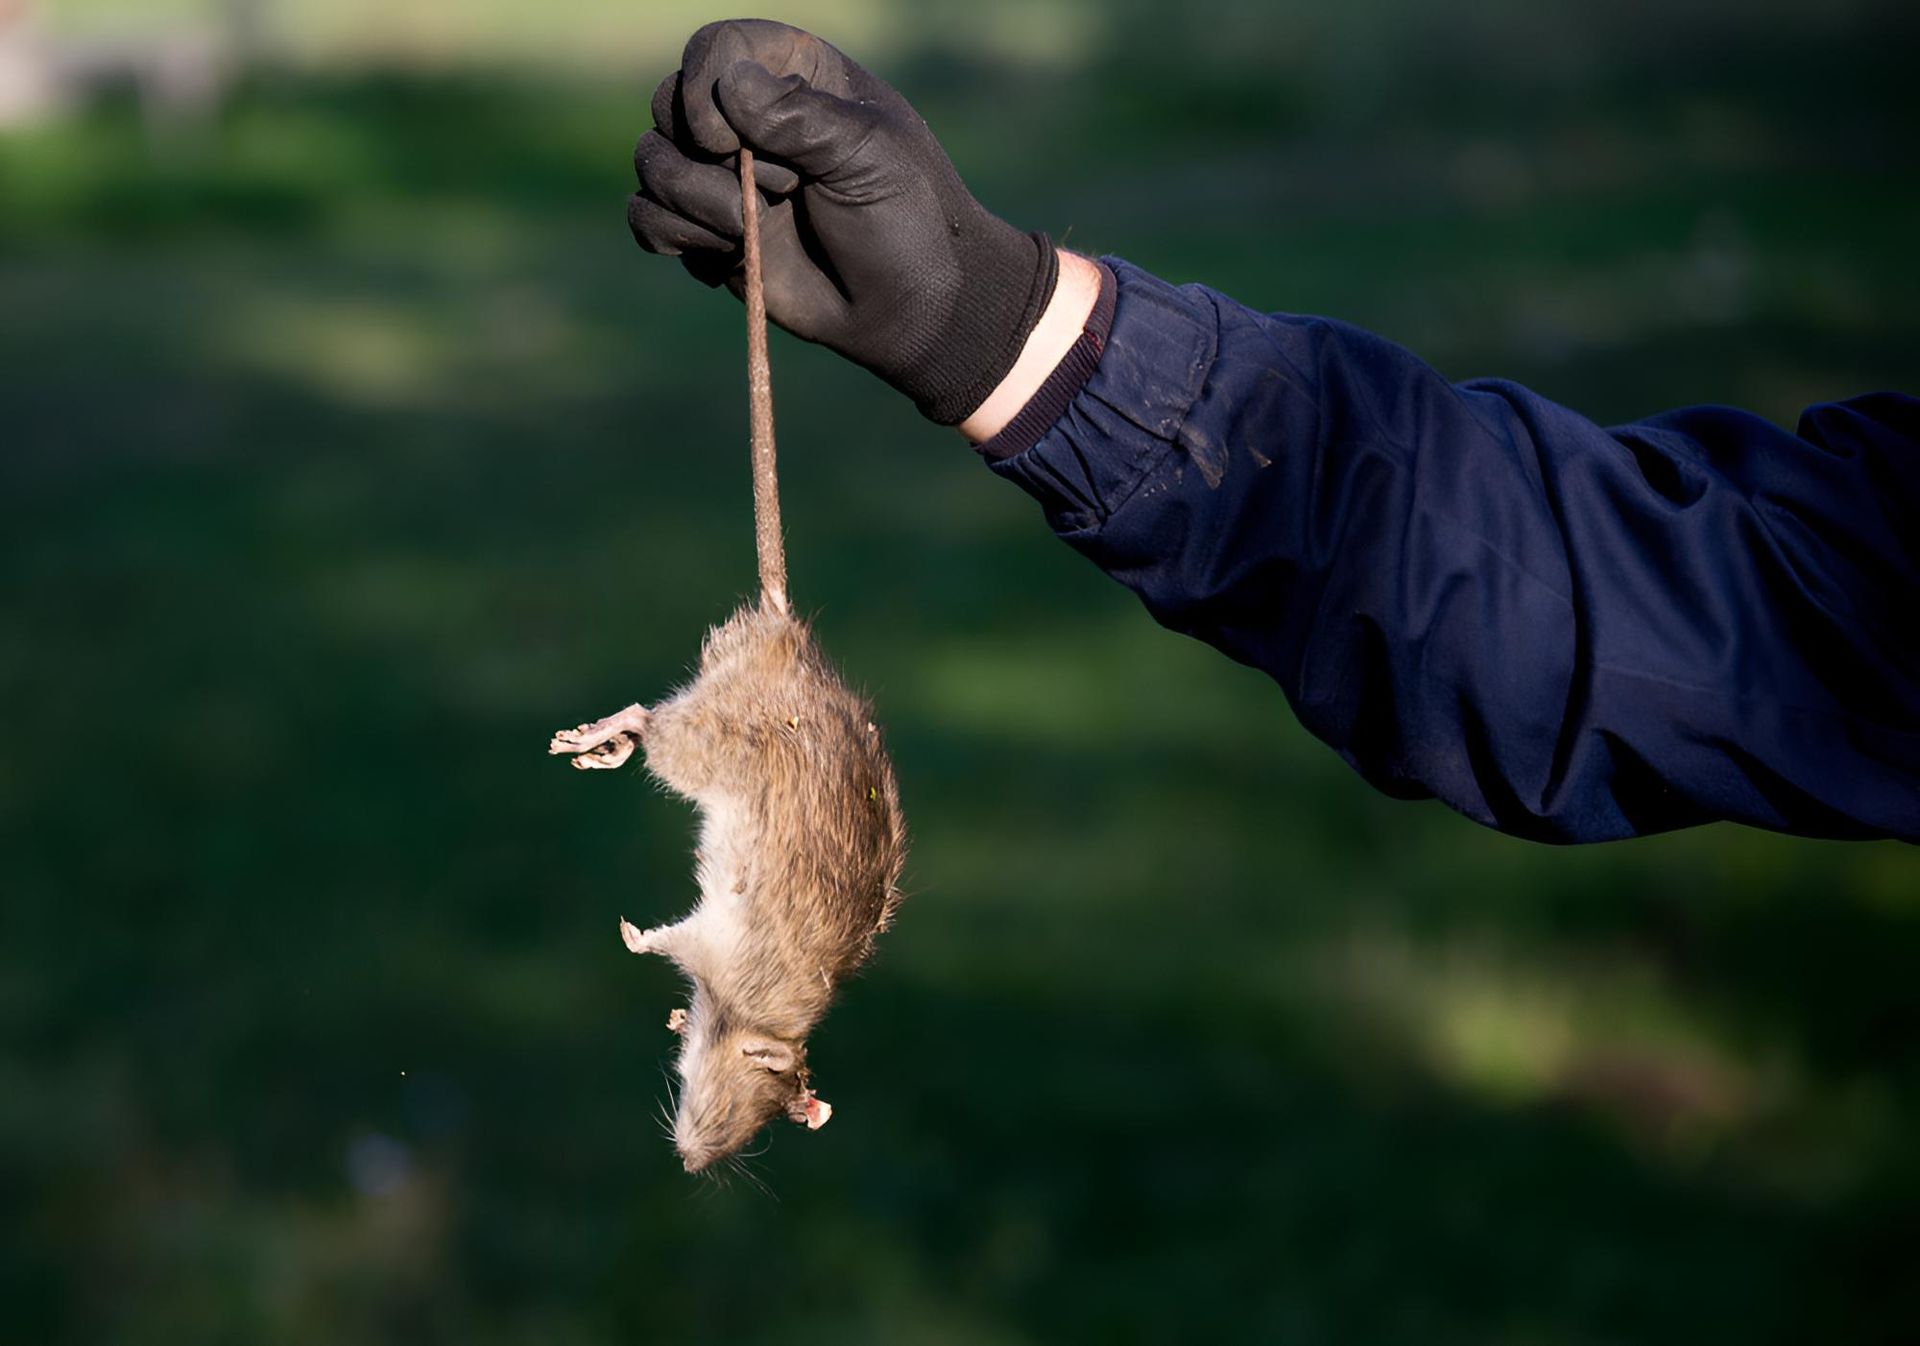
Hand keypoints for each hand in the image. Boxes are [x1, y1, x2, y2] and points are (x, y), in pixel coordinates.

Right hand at [629, 19, 1058, 424]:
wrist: (904, 307)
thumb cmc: (902, 219)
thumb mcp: (867, 155)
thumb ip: (800, 117)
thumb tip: (729, 88)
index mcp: (793, 74)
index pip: (715, 48)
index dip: (704, 86)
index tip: (730, 138)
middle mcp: (747, 119)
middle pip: (669, 103)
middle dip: (709, 155)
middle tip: (781, 190)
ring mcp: (721, 176)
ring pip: (651, 162)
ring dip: (694, 201)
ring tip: (750, 230)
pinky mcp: (706, 231)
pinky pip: (646, 217)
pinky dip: (675, 236)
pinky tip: (730, 255)